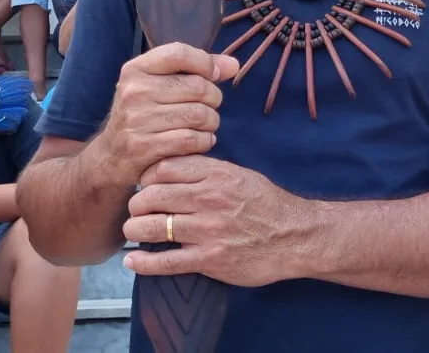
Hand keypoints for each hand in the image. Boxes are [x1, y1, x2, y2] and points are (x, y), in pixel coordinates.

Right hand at [91, 44, 240, 187]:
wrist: (111, 156)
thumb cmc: (144, 114)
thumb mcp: (159, 86)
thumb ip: (198, 71)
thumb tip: (233, 65)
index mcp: (135, 69)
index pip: (179, 53)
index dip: (205, 63)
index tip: (212, 76)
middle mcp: (133, 91)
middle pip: (198, 87)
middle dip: (213, 99)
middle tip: (208, 107)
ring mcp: (137, 120)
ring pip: (200, 115)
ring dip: (211, 123)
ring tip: (205, 126)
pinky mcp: (144, 147)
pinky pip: (193, 140)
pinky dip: (204, 141)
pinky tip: (200, 141)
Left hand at [123, 156, 309, 286]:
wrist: (296, 236)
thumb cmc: (267, 204)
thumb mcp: (240, 175)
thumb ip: (208, 170)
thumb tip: (173, 166)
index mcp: (217, 174)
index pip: (163, 167)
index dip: (146, 176)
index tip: (144, 185)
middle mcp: (210, 199)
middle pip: (152, 195)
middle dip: (136, 203)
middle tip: (135, 210)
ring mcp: (209, 230)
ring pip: (153, 227)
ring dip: (135, 230)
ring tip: (132, 231)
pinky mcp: (210, 259)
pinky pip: (166, 262)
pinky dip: (144, 262)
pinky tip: (132, 261)